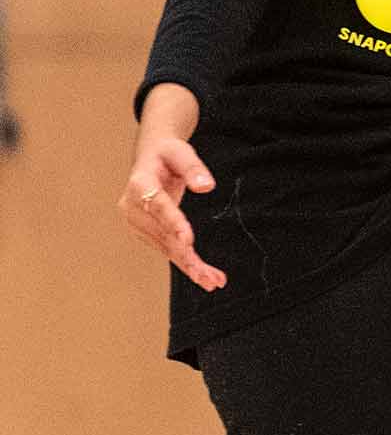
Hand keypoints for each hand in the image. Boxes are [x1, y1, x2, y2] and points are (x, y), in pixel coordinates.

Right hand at [118, 84, 225, 290]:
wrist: (152, 158)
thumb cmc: (168, 154)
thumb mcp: (181, 152)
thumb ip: (193, 167)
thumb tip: (207, 186)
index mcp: (139, 184)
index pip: (157, 206)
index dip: (172, 223)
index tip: (187, 241)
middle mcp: (132, 207)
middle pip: (163, 235)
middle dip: (187, 257)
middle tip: (209, 277)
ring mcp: (136, 223)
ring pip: (166, 247)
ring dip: (190, 266)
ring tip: (213, 282)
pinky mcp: (145, 233)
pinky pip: (167, 249)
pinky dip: (186, 263)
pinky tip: (205, 276)